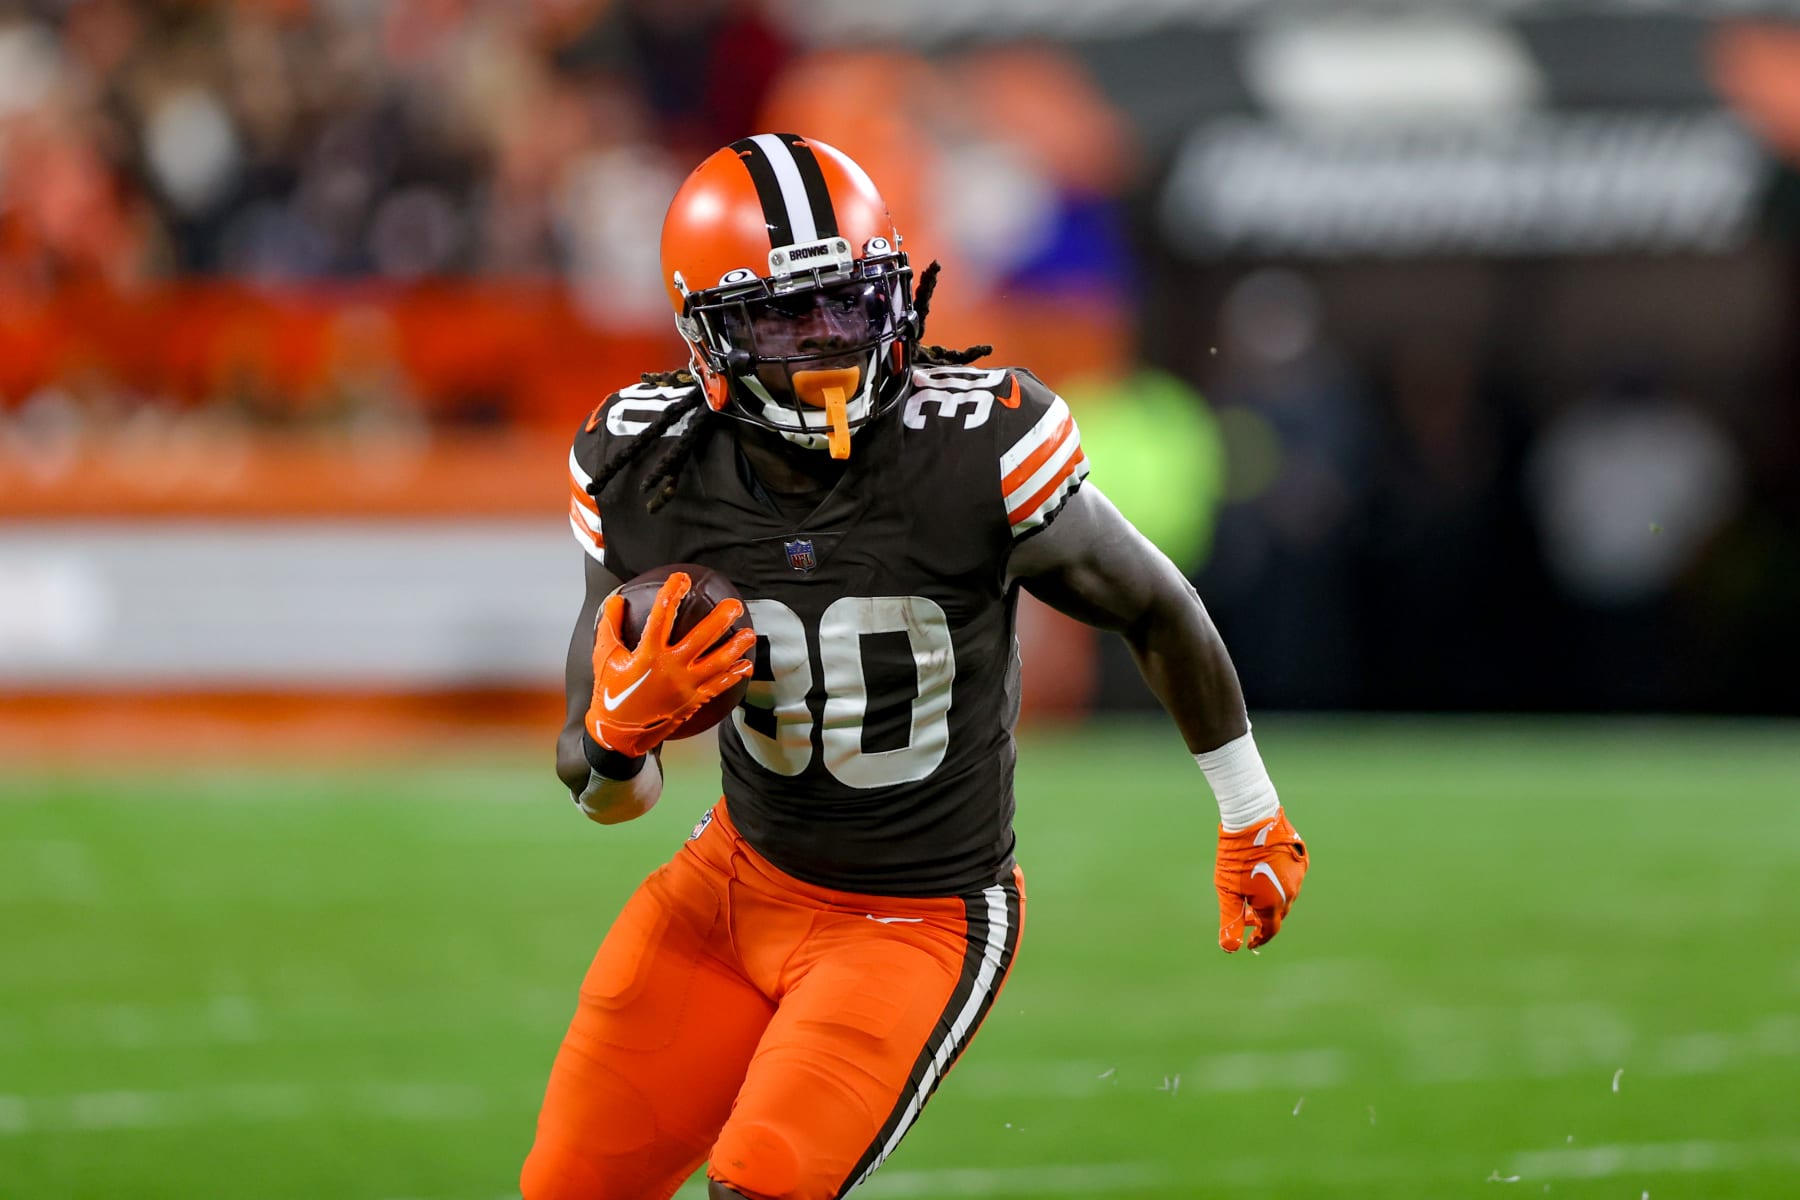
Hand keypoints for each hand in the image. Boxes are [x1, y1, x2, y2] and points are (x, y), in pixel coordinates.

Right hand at [585, 571, 756, 758]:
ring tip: (749, 634)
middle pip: (701, 638)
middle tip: (735, 606)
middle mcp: (670, 669)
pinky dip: (733, 675)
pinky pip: (718, 686)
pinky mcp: (692, 702)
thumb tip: (616, 599)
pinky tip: (745, 665)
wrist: (618, 734)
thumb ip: (610, 626)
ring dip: (736, 648)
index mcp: (647, 654)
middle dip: (720, 620)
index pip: (661, 616)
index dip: (672, 593)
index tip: (682, 578)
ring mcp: (684, 687)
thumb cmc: (609, 692)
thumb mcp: (604, 657)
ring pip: (717, 663)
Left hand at [1215, 808, 1306, 952]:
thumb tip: (1230, 948)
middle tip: (1247, 918)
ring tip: (1253, 895)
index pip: (1269, 931)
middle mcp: (1290, 893)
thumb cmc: (1235, 856)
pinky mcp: (1301, 860)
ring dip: (1271, 900)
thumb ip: (1231, 920)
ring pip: (1285, 896)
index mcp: (1273, 904)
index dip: (1259, 939)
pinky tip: (1265, 875)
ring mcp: (1298, 876)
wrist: (1252, 819)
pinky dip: (1278, 883)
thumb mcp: (1227, 890)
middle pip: (1278, 914)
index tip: (1249, 943)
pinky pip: (1291, 879)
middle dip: (1262, 919)